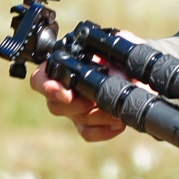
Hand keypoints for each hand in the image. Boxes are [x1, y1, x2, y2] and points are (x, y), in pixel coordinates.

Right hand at [28, 31, 146, 142]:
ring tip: (116, 110)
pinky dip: (104, 130)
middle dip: (75, 106)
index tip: (66, 93)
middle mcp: (65, 90)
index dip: (47, 87)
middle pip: (54, 105)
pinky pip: (88, 133)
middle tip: (92, 101)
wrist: (139, 78)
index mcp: (65, 67)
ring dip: (97, 115)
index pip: (40, 79)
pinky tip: (119, 122)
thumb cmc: (124, 60)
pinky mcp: (88, 124)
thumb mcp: (120, 48)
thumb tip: (111, 58)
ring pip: (75, 119)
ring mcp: (75, 109)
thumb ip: (115, 44)